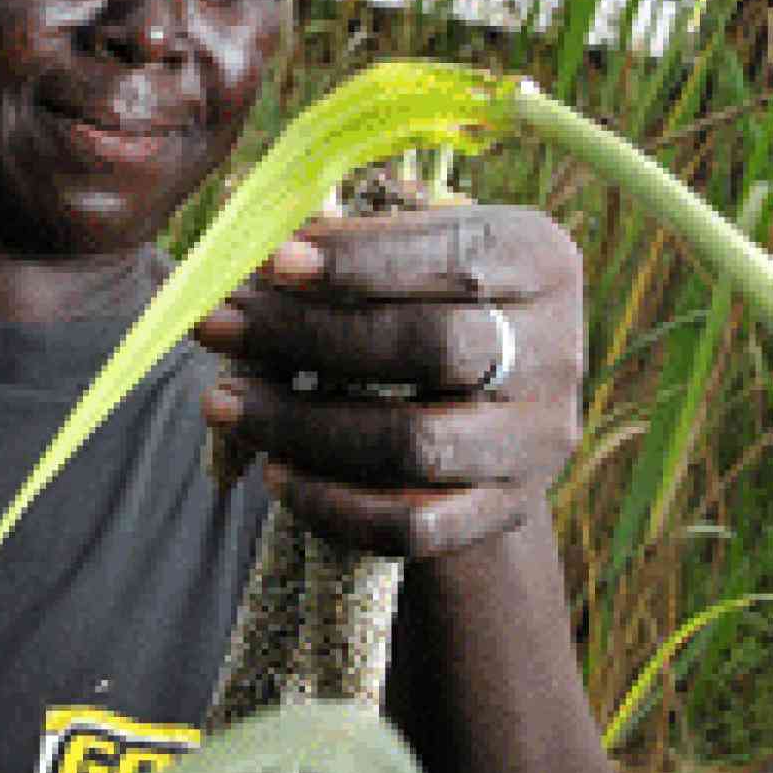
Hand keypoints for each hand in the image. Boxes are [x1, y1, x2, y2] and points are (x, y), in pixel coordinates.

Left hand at [193, 206, 582, 556]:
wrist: (487, 406)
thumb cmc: (424, 300)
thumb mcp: (408, 255)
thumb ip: (346, 247)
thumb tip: (243, 252)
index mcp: (539, 259)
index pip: (453, 258)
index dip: (360, 262)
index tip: (272, 262)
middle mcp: (557, 349)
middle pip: (430, 348)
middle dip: (307, 337)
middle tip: (215, 327)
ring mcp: (537, 439)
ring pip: (415, 444)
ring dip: (302, 425)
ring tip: (223, 402)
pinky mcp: (505, 509)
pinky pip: (414, 526)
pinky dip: (335, 506)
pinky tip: (276, 474)